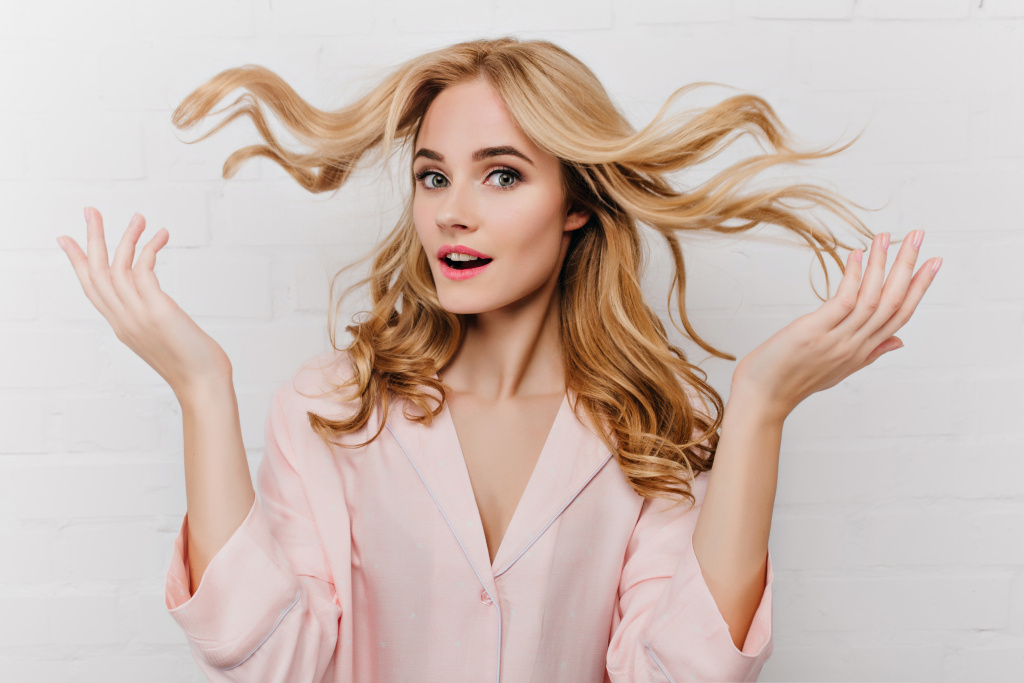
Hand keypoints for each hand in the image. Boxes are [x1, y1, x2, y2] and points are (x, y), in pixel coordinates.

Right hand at [57, 207, 232, 397]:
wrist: (204, 385)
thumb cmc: (194, 365)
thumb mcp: (165, 339)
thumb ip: (154, 320)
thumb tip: (160, 308)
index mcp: (122, 327)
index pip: (92, 290)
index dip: (78, 263)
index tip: (69, 239)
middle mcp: (123, 320)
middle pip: (95, 273)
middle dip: (92, 239)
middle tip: (90, 210)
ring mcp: (137, 316)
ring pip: (116, 267)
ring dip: (125, 237)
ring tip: (138, 216)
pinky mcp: (156, 311)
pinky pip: (143, 270)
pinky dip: (149, 248)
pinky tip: (161, 235)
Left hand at [732, 230, 941, 420]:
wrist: (763, 398)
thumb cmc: (792, 380)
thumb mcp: (839, 370)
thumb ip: (871, 353)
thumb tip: (899, 341)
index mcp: (863, 352)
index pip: (900, 316)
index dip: (919, 288)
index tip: (932, 263)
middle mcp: (855, 346)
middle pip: (893, 303)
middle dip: (908, 267)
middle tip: (919, 236)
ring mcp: (836, 340)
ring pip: (872, 299)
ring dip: (882, 264)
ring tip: (887, 237)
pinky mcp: (815, 333)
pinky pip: (843, 301)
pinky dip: (853, 277)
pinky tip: (858, 254)